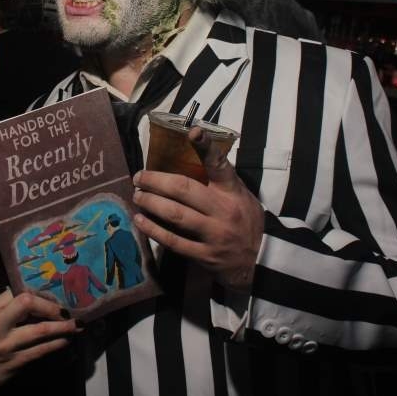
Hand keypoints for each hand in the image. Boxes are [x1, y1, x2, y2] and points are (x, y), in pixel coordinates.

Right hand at [0, 290, 77, 395]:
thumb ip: (7, 306)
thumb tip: (37, 296)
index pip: (17, 293)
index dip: (39, 294)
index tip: (53, 297)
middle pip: (28, 305)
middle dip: (52, 306)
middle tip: (68, 310)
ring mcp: (7, 345)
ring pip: (40, 330)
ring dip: (62, 327)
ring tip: (77, 324)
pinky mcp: (16, 362)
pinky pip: (41, 350)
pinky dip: (56, 343)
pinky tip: (66, 340)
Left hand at [132, 126, 263, 290]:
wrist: (259, 263)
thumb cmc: (246, 222)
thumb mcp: (242, 196)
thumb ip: (222, 180)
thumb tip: (197, 155)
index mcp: (233, 192)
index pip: (220, 165)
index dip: (207, 147)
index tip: (193, 132)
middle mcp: (224, 211)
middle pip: (184, 190)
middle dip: (156, 181)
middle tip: (139, 177)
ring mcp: (214, 234)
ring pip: (175, 215)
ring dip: (151, 203)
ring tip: (137, 196)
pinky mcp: (205, 256)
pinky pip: (173, 241)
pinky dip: (153, 230)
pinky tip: (140, 221)